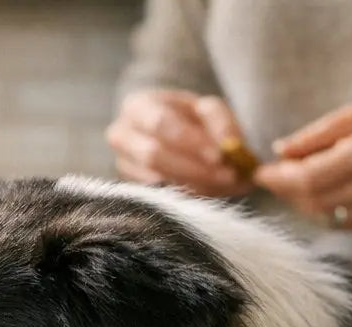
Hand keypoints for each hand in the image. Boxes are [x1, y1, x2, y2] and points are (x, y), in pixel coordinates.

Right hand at [106, 89, 252, 197]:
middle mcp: (121, 135)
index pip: (160, 124)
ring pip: (155, 180)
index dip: (190, 141)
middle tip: (229, 176)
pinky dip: (187, 195)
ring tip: (225, 184)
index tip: (220, 155)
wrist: (167, 134)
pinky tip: (209, 191)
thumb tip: (230, 146)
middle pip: (153, 155)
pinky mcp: (128, 187)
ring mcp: (121, 164)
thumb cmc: (188, 119)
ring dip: (195, 185)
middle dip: (194, 168)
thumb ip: (220, 121)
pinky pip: (157, 196)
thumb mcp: (207, 109)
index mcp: (138, 106)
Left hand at [254, 95, 351, 235]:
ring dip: (304, 201)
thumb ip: (323, 132)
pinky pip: (344, 224)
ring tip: (305, 180)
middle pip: (313, 200)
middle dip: (286, 190)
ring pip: (324, 215)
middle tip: (277, 175)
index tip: (261, 172)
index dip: (280, 179)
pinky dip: (327, 210)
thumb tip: (281, 150)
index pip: (311, 177)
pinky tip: (333, 192)